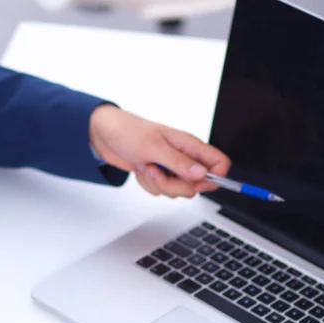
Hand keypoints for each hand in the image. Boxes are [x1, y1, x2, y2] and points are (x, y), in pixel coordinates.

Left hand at [89, 104, 230, 197]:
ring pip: (176, 191)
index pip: (219, 163)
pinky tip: (140, 168)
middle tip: (156, 171)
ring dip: (156, 183)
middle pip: (196, 185)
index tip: (194, 182)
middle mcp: (183, 157)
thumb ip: (179, 163)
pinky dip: (147, 183)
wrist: (104, 135)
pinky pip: (159, 190)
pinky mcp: (157, 175)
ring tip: (145, 165)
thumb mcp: (154, 147)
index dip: (213, 177)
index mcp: (189, 145)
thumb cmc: (128, 131)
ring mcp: (170, 167)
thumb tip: (203, 174)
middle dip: (174, 185)